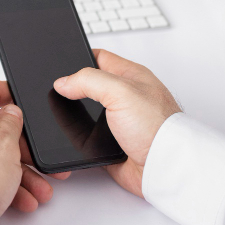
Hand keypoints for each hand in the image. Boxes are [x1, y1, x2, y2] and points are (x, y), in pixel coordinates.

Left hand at [0, 80, 68, 217]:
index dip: (7, 92)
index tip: (20, 97)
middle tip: (42, 161)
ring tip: (40, 191)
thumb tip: (11, 112)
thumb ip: (12, 123)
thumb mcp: (7, 143)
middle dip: (25, 151)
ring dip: (22, 175)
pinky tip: (24, 200)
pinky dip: (8, 187)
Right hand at [54, 50, 180, 197]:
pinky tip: (72, 139)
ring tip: (63, 114)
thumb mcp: (120, 91)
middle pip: (91, 86)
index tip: (61, 62)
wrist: (166, 166)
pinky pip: (88, 140)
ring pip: (87, 114)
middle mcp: (125, 97)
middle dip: (73, 89)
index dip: (80, 57)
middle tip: (59, 90)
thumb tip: (63, 82)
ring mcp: (119, 122)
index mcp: (130, 76)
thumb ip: (89, 81)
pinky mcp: (112, 145)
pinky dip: (78, 141)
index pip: (100, 58)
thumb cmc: (157, 127)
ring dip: (74, 117)